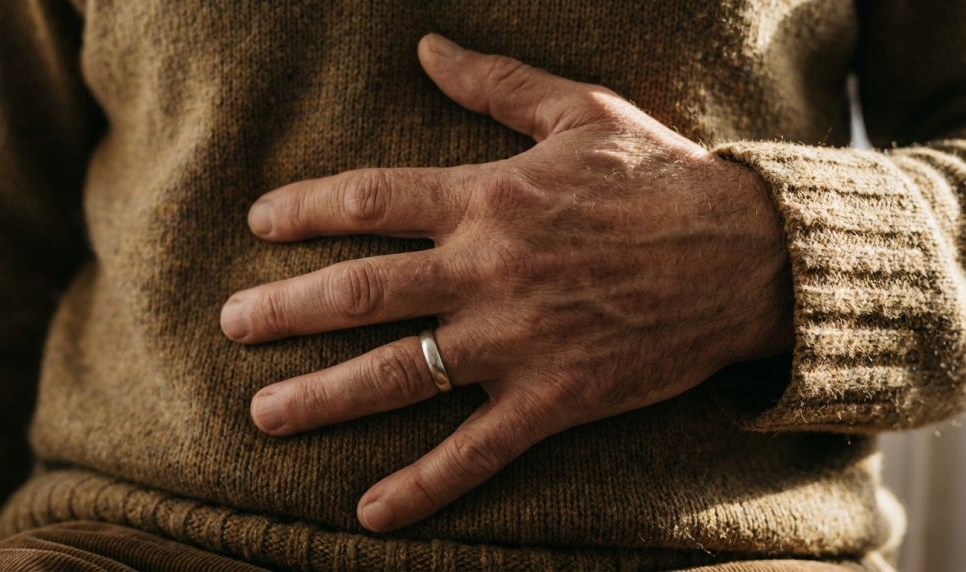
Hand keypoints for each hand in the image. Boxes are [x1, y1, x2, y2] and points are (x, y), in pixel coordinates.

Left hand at [221, 34, 792, 532]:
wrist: (745, 256)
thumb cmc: (660, 177)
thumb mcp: (580, 110)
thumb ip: (495, 82)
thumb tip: (426, 45)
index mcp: (489, 197)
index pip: (370, 200)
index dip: (303, 210)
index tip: (258, 224)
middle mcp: (487, 272)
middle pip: (360, 292)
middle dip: (285, 310)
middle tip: (228, 324)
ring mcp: (515, 342)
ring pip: (397, 374)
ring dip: (322, 397)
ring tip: (262, 414)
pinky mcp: (552, 399)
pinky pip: (474, 451)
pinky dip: (422, 486)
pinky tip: (369, 514)